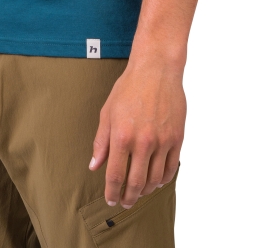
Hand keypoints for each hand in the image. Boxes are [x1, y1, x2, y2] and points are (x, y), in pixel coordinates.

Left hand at [89, 58, 184, 207]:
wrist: (157, 69)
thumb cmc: (129, 87)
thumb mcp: (108, 112)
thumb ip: (101, 141)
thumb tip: (94, 165)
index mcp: (122, 135)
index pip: (115, 175)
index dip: (112, 192)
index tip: (110, 200)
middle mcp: (143, 142)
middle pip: (136, 183)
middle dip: (129, 197)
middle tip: (125, 203)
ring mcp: (163, 141)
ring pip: (155, 179)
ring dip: (146, 191)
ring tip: (139, 193)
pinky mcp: (177, 138)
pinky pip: (171, 168)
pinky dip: (163, 180)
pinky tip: (156, 181)